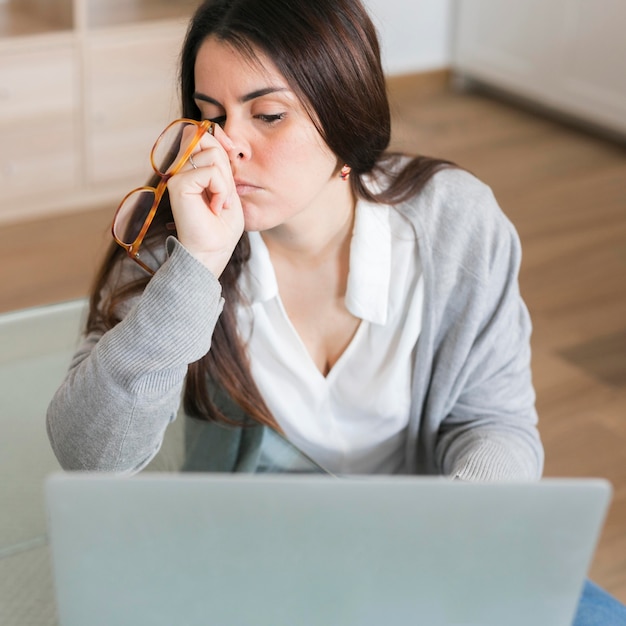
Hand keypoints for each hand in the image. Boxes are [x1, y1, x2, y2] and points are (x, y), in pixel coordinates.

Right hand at [166, 124, 243, 276]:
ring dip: (225, 181)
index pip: (201, 134)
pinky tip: (215, 207)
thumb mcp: (228, 186)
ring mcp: (177, 175)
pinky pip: (210, 171)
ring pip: (212, 153)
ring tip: (220, 203)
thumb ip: (221, 161)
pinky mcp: (178, 184)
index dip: (220, 138)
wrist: (213, 250)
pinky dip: (221, 190)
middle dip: (225, 161)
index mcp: (190, 167)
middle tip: (226, 191)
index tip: (233, 155)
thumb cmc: (222, 226)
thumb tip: (218, 130)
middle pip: (206, 138)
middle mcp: (180, 168)